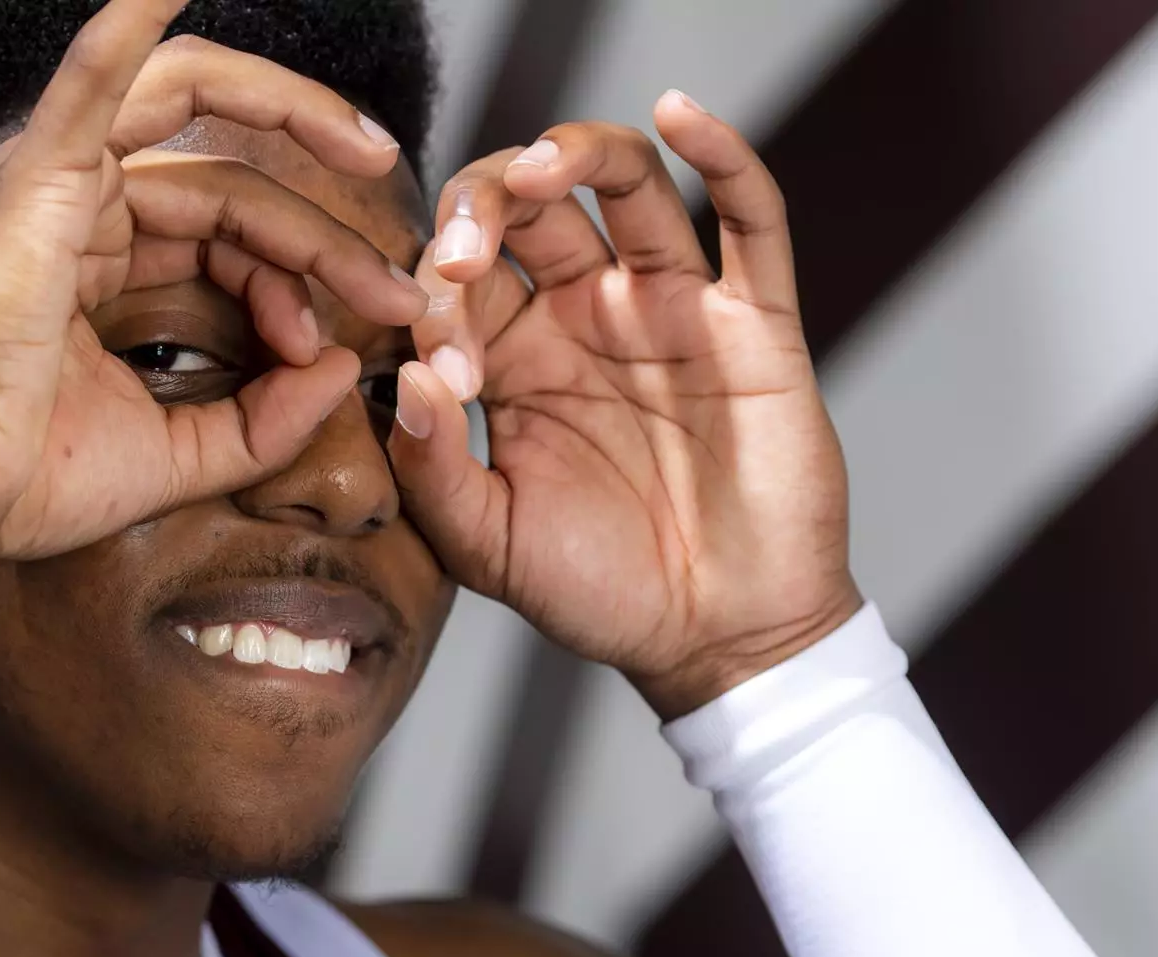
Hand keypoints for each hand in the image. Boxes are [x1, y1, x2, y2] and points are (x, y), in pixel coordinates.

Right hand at [0, 4, 427, 562]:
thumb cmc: (30, 478)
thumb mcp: (179, 453)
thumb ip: (264, 418)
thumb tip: (345, 369)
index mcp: (93, 262)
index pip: (226, 236)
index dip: (299, 281)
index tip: (344, 348)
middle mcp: (73, 204)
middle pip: (228, 186)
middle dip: (323, 237)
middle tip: (398, 294)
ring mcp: (53, 178)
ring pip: (194, 110)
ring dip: (291, 117)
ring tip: (371, 153)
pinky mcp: (39, 173)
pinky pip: (98, 68)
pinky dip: (136, 13)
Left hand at [385, 93, 861, 716]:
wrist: (715, 639)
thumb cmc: (596, 591)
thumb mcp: (485, 545)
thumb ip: (431, 467)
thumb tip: (405, 374)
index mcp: (510, 358)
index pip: (456, 277)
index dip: (432, 293)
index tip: (443, 370)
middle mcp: (583, 316)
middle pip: (528, 206)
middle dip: (482, 206)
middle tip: (463, 252)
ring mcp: (668, 308)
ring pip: (624, 185)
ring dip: (576, 154)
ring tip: (540, 168)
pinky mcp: (753, 320)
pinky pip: (749, 218)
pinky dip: (722, 156)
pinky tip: (680, 116)